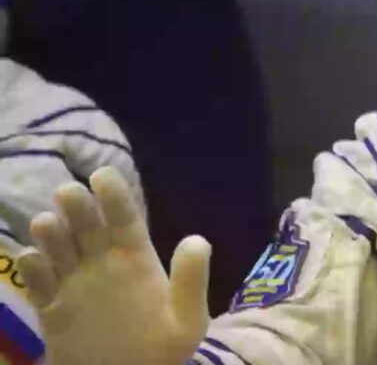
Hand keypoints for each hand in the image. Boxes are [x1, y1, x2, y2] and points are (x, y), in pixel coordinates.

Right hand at [16, 166, 210, 364]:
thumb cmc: (162, 351)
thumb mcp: (187, 321)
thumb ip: (190, 282)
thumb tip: (198, 240)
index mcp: (136, 259)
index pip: (124, 219)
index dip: (114, 196)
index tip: (102, 175)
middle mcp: (102, 263)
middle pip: (86, 226)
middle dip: (77, 206)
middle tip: (68, 192)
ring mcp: (74, 284)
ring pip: (58, 249)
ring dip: (51, 234)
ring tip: (47, 223)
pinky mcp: (52, 310)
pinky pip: (39, 285)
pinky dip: (33, 271)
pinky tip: (33, 262)